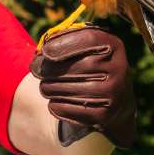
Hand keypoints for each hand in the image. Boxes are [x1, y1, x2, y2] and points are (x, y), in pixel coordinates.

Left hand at [29, 25, 135, 147]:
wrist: (115, 99)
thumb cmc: (89, 66)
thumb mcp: (85, 48)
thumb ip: (65, 40)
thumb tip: (42, 51)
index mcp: (113, 46)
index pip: (88, 40)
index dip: (62, 44)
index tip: (44, 51)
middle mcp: (118, 68)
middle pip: (69, 67)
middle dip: (45, 69)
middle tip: (36, 70)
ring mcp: (112, 93)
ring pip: (60, 89)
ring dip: (46, 87)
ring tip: (49, 86)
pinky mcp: (102, 114)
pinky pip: (62, 108)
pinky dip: (54, 105)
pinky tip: (58, 101)